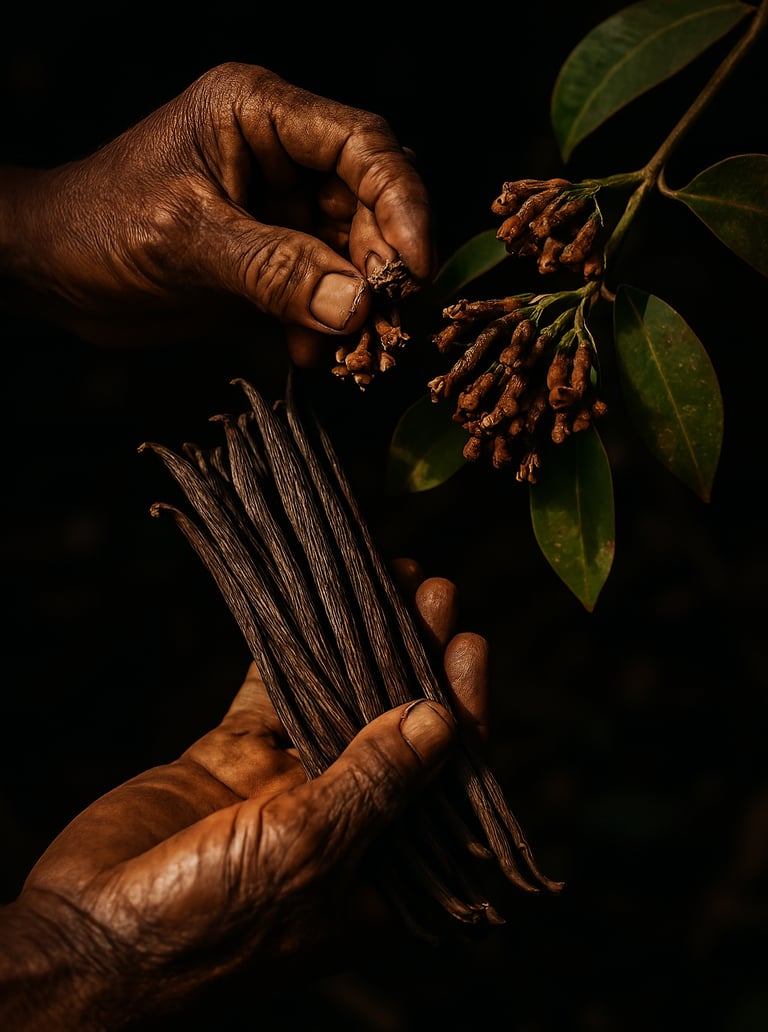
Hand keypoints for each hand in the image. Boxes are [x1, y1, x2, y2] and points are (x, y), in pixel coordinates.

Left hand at [0, 63, 433, 362]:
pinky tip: (310, 356)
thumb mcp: (187, 240)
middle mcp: (279, 157)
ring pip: (351, 256)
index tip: (413, 268)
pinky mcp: (270, 261)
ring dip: (359, 308)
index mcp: (260, 115)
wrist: (51, 272)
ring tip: (353, 354)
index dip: (401, 203)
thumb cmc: (98, 225)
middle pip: (368, 205)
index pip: (363, 145)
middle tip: (386, 326)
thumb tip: (358, 305)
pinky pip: (322, 292)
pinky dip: (325, 327)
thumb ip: (274, 270)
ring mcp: (278, 211)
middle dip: (381, 268)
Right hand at [0, 565, 487, 1029]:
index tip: (468, 647)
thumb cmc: (209, 924)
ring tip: (392, 581)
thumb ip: (375, 783)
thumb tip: (440, 720)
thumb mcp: (309, 854)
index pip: (443, 783)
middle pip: (395, 730)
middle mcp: (343, 823)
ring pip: (340, 701)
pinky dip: (293, 648)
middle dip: (416, 661)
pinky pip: (272, 692)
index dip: (463, 714)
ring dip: (362, 645)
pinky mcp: (233, 756)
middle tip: (434, 593)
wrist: (88, 934)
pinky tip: (315, 604)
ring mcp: (285, 785)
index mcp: (379, 871)